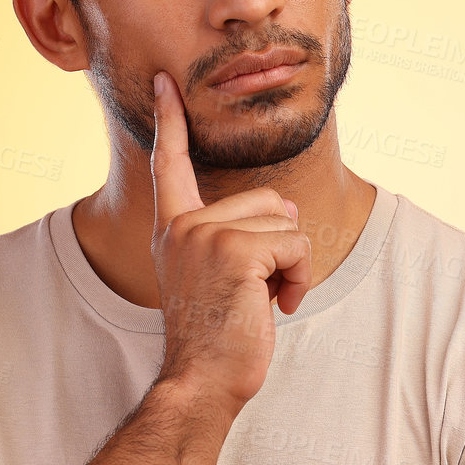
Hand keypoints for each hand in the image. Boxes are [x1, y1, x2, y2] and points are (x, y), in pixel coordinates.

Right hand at [149, 70, 312, 412]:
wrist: (202, 382)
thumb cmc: (217, 339)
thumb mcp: (217, 278)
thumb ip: (234, 238)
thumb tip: (290, 210)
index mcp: (173, 229)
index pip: (171, 164)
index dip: (169, 121)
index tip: (165, 83)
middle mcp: (183, 225)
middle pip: (269, 200)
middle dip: (281, 246)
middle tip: (255, 291)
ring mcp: (205, 235)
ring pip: (287, 223)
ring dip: (291, 266)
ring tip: (263, 301)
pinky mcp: (234, 249)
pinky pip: (296, 246)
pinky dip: (298, 279)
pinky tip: (276, 307)